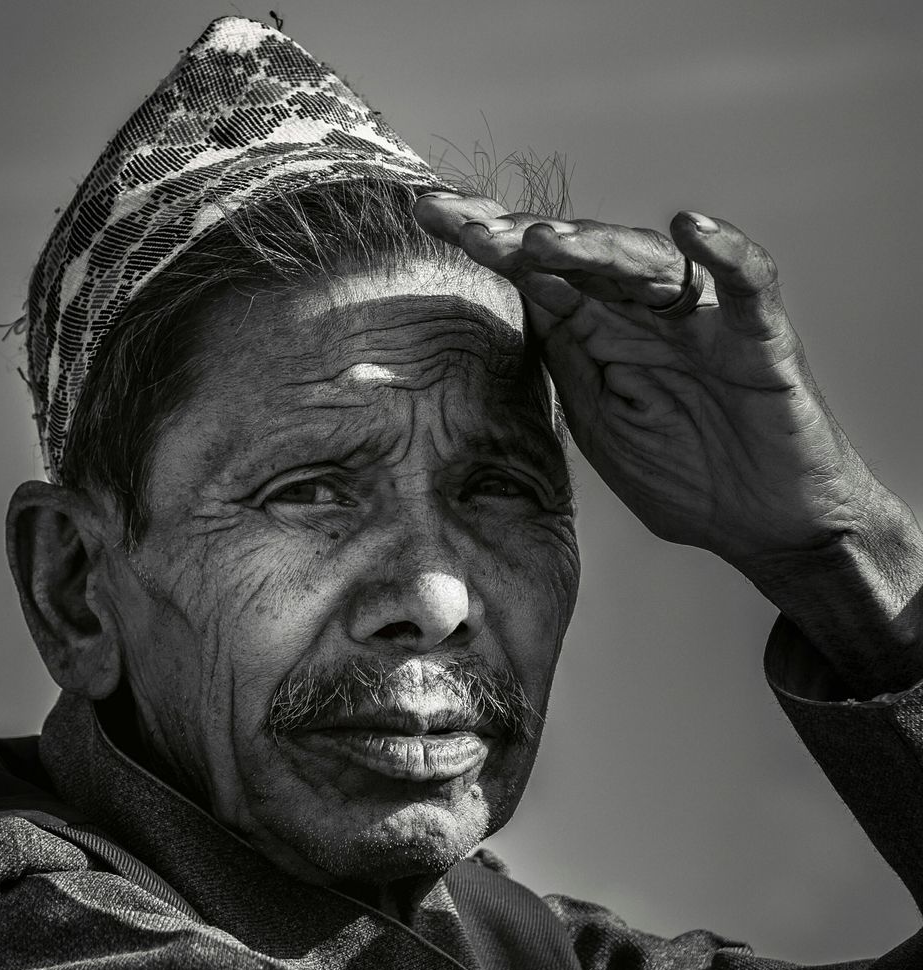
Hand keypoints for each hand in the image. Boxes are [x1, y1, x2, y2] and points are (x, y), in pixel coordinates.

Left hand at [414, 192, 876, 564]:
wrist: (766, 528)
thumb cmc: (688, 478)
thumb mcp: (602, 423)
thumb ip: (569, 359)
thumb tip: (525, 290)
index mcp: (605, 333)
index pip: (542, 274)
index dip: (489, 243)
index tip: (428, 215)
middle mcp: (649, 313)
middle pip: (583, 255)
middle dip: (519, 235)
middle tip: (461, 221)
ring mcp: (703, 321)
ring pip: (648, 263)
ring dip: (595, 247)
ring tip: (540, 240)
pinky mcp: (761, 339)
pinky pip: (748, 284)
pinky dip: (726, 254)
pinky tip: (692, 228)